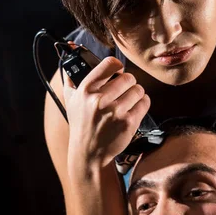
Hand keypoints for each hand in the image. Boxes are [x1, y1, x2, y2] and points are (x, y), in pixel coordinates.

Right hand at [63, 56, 150, 176]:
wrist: (89, 153)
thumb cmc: (81, 125)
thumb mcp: (70, 101)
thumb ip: (70, 80)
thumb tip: (70, 61)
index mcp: (86, 90)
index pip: (110, 64)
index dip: (117, 66)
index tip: (118, 71)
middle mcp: (100, 99)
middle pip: (128, 77)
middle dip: (129, 83)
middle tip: (125, 90)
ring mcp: (115, 112)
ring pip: (138, 90)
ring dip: (137, 94)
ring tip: (130, 100)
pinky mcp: (128, 123)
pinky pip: (144, 103)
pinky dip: (143, 104)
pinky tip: (136, 108)